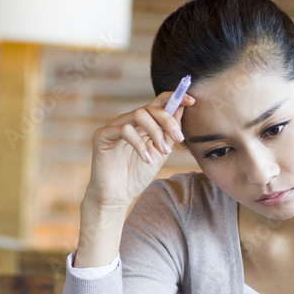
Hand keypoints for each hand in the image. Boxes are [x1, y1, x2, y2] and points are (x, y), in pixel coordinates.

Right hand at [83, 91, 196, 212]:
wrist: (117, 196)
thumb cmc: (137, 175)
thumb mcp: (160, 153)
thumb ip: (169, 134)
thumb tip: (181, 109)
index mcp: (142, 124)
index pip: (157, 103)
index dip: (174, 98)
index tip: (191, 101)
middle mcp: (127, 121)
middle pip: (150, 108)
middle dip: (168, 121)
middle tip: (179, 138)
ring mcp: (113, 126)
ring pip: (138, 114)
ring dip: (155, 132)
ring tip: (162, 151)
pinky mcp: (102, 135)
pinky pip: (124, 130)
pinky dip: (139, 144)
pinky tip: (146, 159)